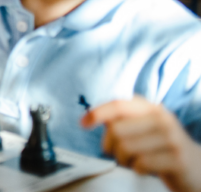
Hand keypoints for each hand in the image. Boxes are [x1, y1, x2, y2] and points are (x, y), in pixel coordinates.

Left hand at [82, 97, 200, 191]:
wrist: (198, 169)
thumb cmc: (161, 149)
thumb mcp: (144, 129)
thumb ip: (122, 121)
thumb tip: (91, 118)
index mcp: (151, 108)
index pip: (118, 104)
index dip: (97, 113)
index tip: (83, 124)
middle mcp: (162, 118)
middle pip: (116, 130)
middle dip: (111, 147)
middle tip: (121, 154)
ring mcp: (172, 138)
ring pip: (126, 148)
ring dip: (125, 160)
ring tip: (136, 161)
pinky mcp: (177, 158)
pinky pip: (141, 164)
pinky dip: (138, 169)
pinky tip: (148, 169)